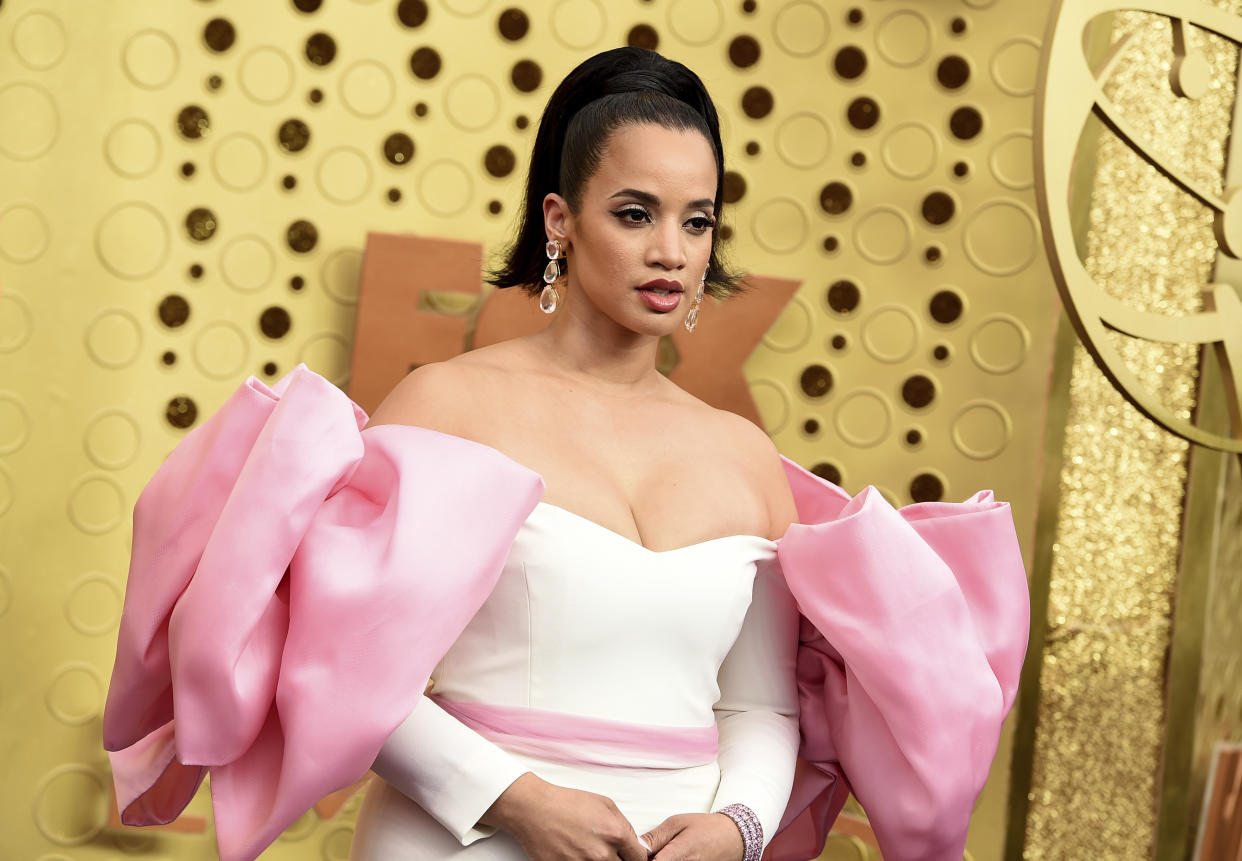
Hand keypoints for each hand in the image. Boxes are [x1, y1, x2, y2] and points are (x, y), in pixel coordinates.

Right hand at [480, 772, 648, 860]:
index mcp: (616, 835)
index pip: (639, 859)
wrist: (535, 809)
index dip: (634, 857)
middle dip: (618, 860)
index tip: (629, 856)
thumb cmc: (567, 804)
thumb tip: (636, 844)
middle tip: (607, 852)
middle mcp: (601, 854)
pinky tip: (577, 856)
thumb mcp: (605, 804)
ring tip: (588, 851)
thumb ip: (625, 826)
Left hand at [640, 813, 744, 860]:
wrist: (732, 839)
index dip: (640, 859)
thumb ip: (655, 837)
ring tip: (663, 853)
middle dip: (650, 860)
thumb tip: (637, 845)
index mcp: (678, 854)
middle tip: (651, 852)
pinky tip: (671, 857)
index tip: (637, 854)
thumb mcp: (677, 823)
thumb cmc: (707, 828)